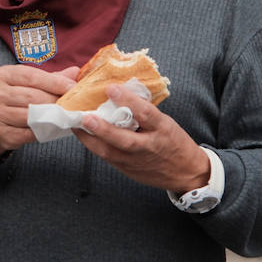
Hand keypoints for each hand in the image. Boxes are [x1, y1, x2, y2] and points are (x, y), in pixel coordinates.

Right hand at [0, 64, 80, 157]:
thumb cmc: (15, 98)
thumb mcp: (29, 83)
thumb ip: (51, 78)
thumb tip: (75, 72)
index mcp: (2, 75)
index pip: (32, 76)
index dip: (55, 82)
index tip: (72, 87)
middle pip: (33, 97)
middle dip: (55, 101)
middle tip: (71, 105)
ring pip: (32, 116)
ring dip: (52, 117)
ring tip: (65, 116)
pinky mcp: (0, 133)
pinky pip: (28, 133)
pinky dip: (44, 131)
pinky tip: (53, 127)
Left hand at [74, 84, 209, 193]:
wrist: (186, 173)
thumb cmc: (174, 142)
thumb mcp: (166, 123)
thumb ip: (145, 112)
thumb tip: (121, 93)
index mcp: (162, 130)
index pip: (145, 114)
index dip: (128, 100)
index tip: (111, 88)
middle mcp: (148, 147)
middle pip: (124, 140)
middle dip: (103, 129)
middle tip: (85, 117)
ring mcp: (136, 161)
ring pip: (109, 152)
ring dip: (90, 138)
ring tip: (75, 124)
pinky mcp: (126, 169)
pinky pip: (106, 157)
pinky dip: (93, 145)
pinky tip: (83, 135)